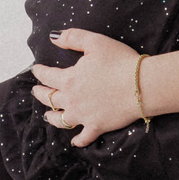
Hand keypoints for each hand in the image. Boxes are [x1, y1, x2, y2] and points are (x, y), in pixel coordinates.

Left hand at [31, 30, 143, 146]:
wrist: (142, 85)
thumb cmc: (120, 61)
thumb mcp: (95, 42)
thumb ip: (72, 38)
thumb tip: (53, 38)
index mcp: (69, 79)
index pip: (47, 76)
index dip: (39, 72)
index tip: (36, 70)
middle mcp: (72, 100)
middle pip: (49, 99)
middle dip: (41, 94)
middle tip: (36, 91)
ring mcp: (83, 116)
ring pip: (60, 120)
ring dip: (51, 117)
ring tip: (47, 115)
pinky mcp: (97, 127)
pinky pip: (84, 137)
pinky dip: (78, 140)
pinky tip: (75, 141)